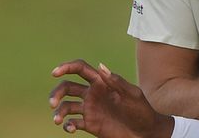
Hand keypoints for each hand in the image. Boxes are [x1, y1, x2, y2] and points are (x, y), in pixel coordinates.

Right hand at [49, 60, 173, 137]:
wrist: (146, 132)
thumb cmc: (142, 111)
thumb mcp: (132, 95)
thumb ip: (116, 82)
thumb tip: (100, 66)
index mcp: (102, 83)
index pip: (81, 69)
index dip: (67, 67)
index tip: (55, 73)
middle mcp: (93, 94)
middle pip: (67, 87)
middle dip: (56, 92)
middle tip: (52, 103)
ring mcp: (90, 109)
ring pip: (66, 105)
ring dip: (58, 111)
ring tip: (58, 120)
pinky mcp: (89, 124)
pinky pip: (72, 122)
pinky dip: (67, 125)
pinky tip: (71, 128)